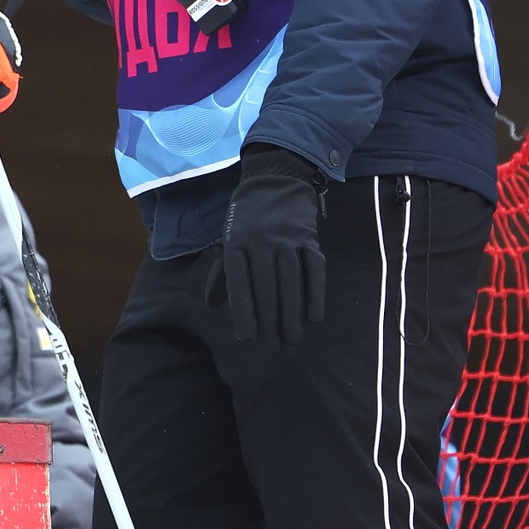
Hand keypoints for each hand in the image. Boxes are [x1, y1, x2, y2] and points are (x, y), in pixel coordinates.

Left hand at [208, 145, 327, 343]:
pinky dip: (315, 293)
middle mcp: (260, 242)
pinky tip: (314, 317)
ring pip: (290, 281)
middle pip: (265, 287)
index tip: (247, 338)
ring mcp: (286, 239)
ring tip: (291, 339)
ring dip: (291, 313)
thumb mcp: (229, 240)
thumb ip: (222, 274)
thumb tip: (213, 306)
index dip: (243, 310)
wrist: (276, 179)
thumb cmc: (247, 218)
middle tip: (272, 349)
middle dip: (269, 320)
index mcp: (236, 244)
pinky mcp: (309, 237)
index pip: (239, 283)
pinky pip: (314, 269)